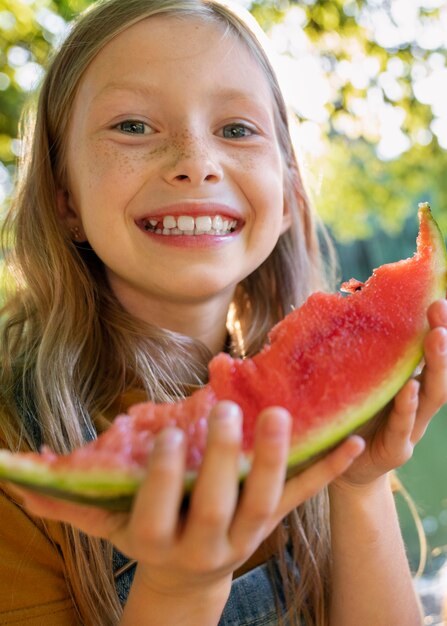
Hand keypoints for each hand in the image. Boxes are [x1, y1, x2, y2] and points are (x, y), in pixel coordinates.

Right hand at [11, 402, 363, 596]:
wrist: (186, 578)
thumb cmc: (141, 536)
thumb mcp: (105, 522)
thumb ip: (68, 498)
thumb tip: (13, 474)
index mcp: (157, 539)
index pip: (158, 510)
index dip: (163, 476)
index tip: (168, 433)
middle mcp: (204, 543)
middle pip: (217, 505)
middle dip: (222, 461)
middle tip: (228, 412)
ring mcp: (245, 536)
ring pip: (265, 502)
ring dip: (275, 460)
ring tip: (278, 414)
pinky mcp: (273, 524)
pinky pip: (304, 498)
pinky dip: (327, 470)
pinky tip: (353, 440)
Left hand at [333, 298, 446, 488]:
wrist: (343, 468)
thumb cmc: (350, 417)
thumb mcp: (356, 382)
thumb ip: (357, 355)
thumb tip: (342, 306)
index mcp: (407, 383)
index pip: (425, 352)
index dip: (435, 326)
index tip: (436, 296)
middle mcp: (416, 402)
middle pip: (437, 369)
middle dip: (442, 339)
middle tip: (440, 307)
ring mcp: (411, 426)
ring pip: (431, 395)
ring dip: (437, 366)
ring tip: (436, 337)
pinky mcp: (396, 449)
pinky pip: (403, 427)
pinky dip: (406, 408)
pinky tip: (408, 389)